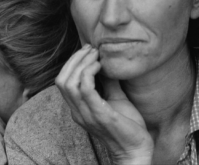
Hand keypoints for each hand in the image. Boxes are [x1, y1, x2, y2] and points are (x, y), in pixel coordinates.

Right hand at [55, 44, 152, 164]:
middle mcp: (78, 112)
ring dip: (81, 63)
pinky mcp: (99, 115)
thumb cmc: (127, 126)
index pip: (62, 81)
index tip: (88, 50)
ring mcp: (86, 114)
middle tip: (91, 49)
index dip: (72, 62)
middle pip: (61, 80)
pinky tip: (101, 66)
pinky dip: (89, 73)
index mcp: (79, 108)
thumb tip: (108, 62)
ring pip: (69, 83)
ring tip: (96, 55)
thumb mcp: (116, 99)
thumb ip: (108, 82)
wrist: (136, 150)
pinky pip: (85, 89)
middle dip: (74, 59)